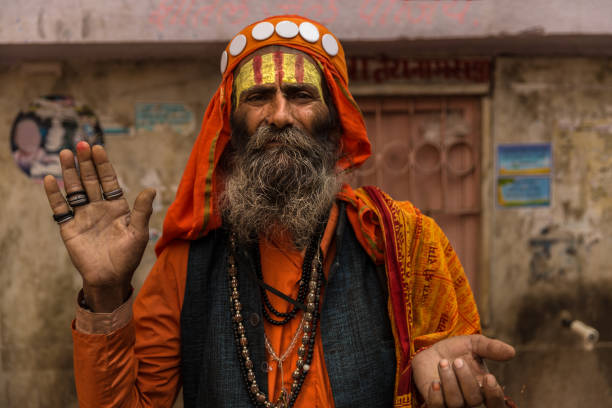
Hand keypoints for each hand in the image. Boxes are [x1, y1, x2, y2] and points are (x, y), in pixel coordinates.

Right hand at [44, 142, 155, 311]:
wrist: (110, 278)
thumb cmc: (128, 257)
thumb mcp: (138, 232)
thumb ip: (142, 211)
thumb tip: (151, 189)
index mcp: (116, 207)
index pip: (109, 181)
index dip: (103, 165)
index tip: (98, 148)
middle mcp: (98, 208)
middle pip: (90, 180)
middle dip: (86, 163)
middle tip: (80, 145)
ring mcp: (83, 216)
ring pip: (75, 189)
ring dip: (69, 173)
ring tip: (65, 154)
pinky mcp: (69, 228)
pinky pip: (60, 208)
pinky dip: (54, 195)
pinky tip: (50, 180)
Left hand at [412, 334, 514, 406]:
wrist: (431, 351)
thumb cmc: (457, 350)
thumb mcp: (475, 344)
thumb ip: (491, 348)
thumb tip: (512, 352)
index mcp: (485, 390)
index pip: (496, 403)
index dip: (494, 394)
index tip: (488, 378)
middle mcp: (470, 401)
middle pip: (475, 402)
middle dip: (467, 381)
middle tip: (458, 361)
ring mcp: (452, 403)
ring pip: (456, 403)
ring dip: (449, 382)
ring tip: (443, 362)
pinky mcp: (434, 402)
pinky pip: (437, 407)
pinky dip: (436, 395)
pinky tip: (435, 382)